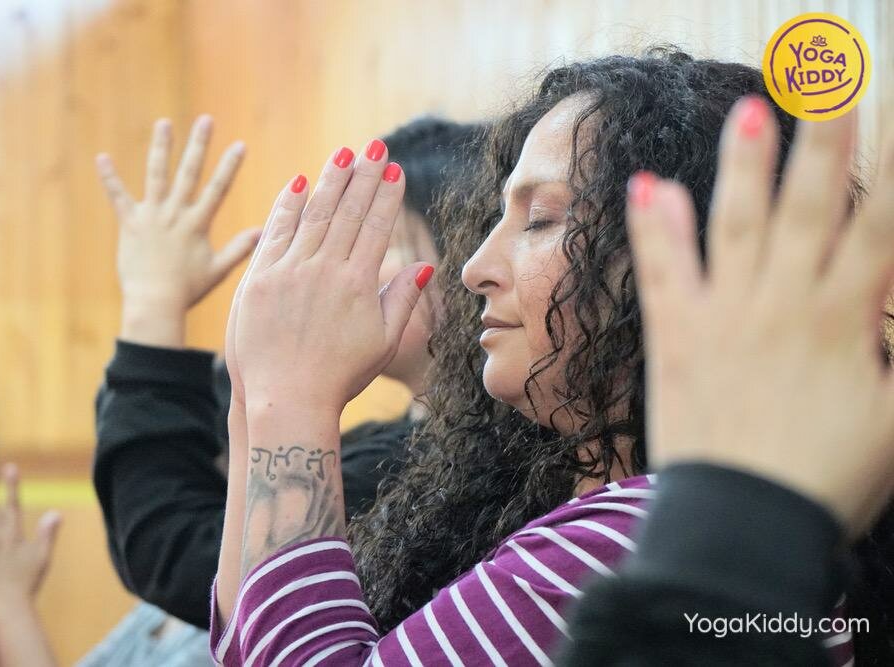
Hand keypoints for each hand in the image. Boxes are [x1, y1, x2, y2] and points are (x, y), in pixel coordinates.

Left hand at [96, 115, 260, 346]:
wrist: (155, 302)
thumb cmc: (188, 290)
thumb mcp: (218, 269)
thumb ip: (240, 249)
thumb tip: (264, 232)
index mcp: (197, 224)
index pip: (218, 188)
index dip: (230, 166)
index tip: (240, 144)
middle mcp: (175, 213)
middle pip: (189, 172)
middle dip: (199, 144)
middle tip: (205, 120)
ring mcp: (151, 216)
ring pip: (156, 174)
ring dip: (161, 147)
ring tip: (164, 123)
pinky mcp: (130, 223)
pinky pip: (118, 196)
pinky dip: (110, 177)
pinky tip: (102, 158)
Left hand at [230, 140, 433, 414]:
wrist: (286, 399)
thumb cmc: (339, 376)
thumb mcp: (381, 342)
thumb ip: (401, 299)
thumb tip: (425, 266)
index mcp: (358, 284)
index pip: (376, 227)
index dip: (387, 196)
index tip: (395, 171)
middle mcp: (325, 271)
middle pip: (348, 212)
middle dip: (364, 175)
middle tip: (375, 146)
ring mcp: (289, 272)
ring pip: (314, 214)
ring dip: (331, 181)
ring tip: (344, 155)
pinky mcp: (259, 279)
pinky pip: (276, 232)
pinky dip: (288, 205)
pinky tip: (299, 183)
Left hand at [628, 98, 893, 534]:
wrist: (741, 524)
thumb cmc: (827, 480)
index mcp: (846, 322)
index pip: (882, 229)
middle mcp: (785, 305)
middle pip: (810, 208)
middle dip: (824, 142)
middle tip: (830, 85)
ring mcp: (725, 316)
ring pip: (736, 225)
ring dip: (743, 166)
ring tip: (748, 111)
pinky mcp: (675, 337)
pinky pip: (663, 272)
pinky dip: (654, 229)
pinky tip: (646, 185)